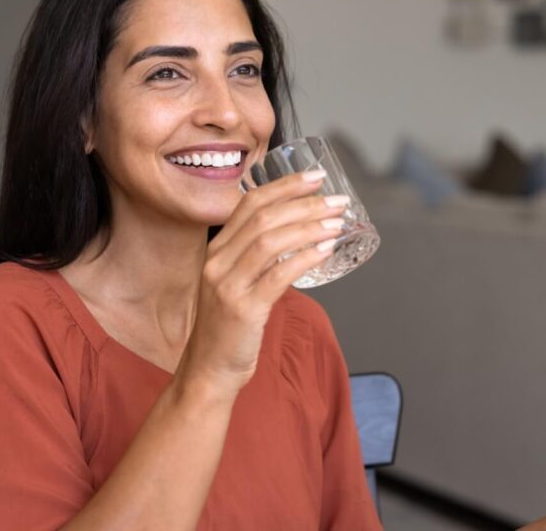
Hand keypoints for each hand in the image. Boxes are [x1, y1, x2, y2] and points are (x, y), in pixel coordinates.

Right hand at [177, 170, 345, 398]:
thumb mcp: (235, 282)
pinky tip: (325, 250)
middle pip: (263, 217)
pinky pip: (278, 274)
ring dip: (309, 227)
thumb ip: (257, 259)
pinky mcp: (243, 309)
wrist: (208, 370)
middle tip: (335, 199)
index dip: (284, 185)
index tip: (314, 176)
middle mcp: (217, 262)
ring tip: (336, 222)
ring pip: (270, 241)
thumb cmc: (228, 327)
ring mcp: (228, 285)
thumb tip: (298, 237)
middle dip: (304, 202)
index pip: (250, 203)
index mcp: (216, 250)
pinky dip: (304, 257)